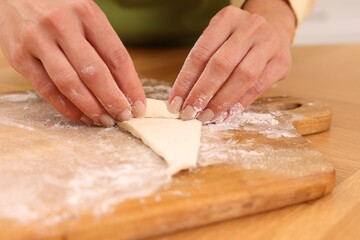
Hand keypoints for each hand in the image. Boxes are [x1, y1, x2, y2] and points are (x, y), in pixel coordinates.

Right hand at [0, 0, 145, 126]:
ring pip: (69, 83)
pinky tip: (81, 116)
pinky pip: (47, 89)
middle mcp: (61, 24)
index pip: (116, 56)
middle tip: (123, 116)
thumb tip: (123, 87)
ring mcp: (37, 40)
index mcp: (86, 12)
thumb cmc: (58, 7)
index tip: (139, 104)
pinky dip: (67, 107)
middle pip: (94, 72)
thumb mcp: (85, 16)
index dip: (131, 85)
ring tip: (105, 120)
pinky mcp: (19, 56)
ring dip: (91, 107)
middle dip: (112, 100)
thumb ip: (102, 46)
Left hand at [168, 2, 294, 122]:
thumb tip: (184, 99)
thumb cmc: (238, 41)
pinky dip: (239, 103)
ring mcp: (269, 43)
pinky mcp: (281, 61)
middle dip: (202, 93)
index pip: (200, 53)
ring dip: (221, 101)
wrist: (273, 30)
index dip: (185, 81)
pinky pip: (258, 87)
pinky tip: (226, 114)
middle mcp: (250, 27)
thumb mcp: (219, 41)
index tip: (175, 102)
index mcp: (226, 19)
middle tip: (189, 113)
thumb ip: (203, 65)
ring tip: (207, 116)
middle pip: (220, 65)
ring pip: (242, 77)